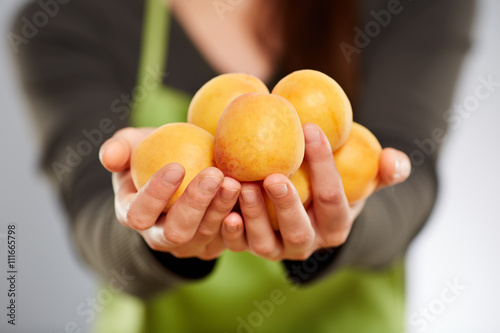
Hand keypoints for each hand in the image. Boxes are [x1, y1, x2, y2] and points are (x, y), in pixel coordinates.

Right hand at [99, 127, 241, 259]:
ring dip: (220, 209)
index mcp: (133, 213)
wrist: (182, 172)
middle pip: (175, 232)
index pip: (139, 213)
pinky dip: (239, 219)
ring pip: (204, 235)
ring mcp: (188, 244)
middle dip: (195, 204)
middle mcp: (158, 236)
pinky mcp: (213, 244)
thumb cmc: (153, 155)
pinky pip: (227, 238)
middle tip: (214, 174)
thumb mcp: (132, 146)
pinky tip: (249, 196)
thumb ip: (119, 148)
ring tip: (235, 181)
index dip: (155, 194)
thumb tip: (109, 158)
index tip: (176, 166)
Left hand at [222, 123, 410, 260]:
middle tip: (273, 175)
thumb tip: (396, 161)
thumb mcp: (363, 178)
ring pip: (267, 242)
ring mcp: (279, 250)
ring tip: (242, 185)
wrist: (309, 209)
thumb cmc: (336, 185)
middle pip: (299, 230)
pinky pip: (240, 245)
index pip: (333, 197)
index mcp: (337, 226)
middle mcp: (309, 244)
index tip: (309, 128)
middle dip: (287, 205)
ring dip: (253, 217)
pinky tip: (222, 211)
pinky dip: (231, 232)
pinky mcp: (253, 247)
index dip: (323, 165)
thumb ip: (383, 171)